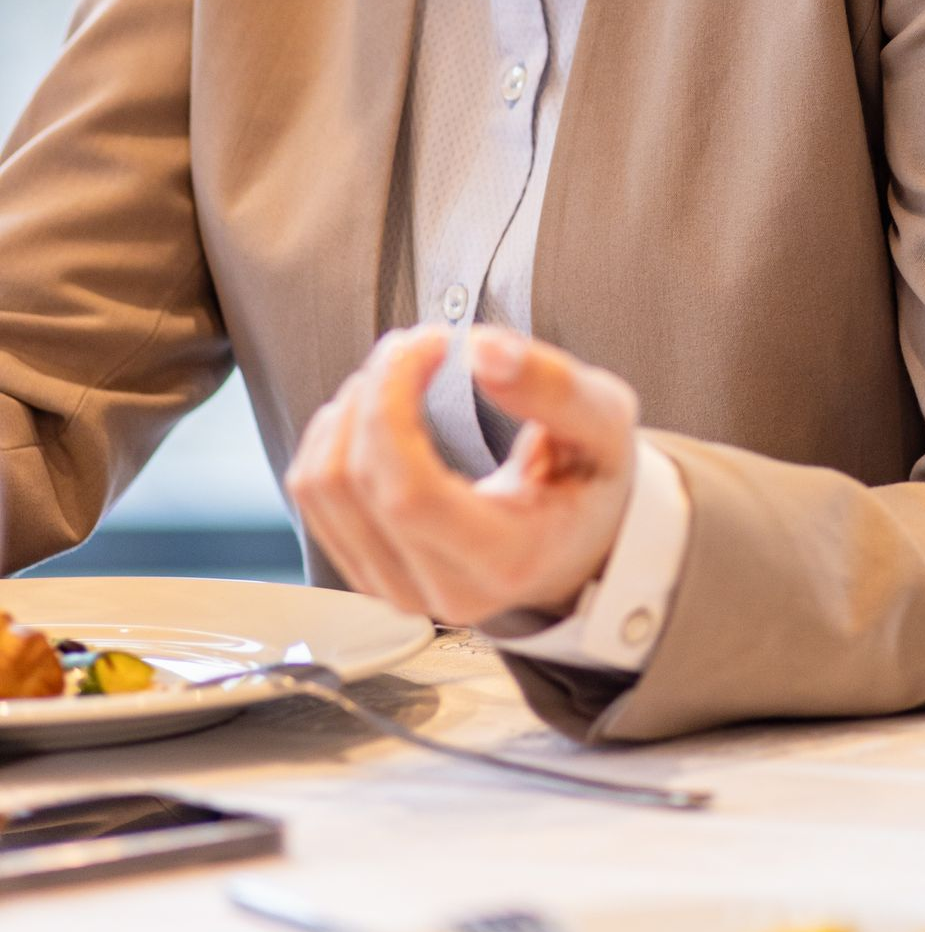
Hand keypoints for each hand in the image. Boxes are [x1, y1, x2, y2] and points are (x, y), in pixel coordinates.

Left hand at [287, 326, 638, 627]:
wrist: (581, 544)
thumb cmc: (591, 481)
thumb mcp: (604, 425)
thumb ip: (554, 388)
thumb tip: (481, 349)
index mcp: (506, 560)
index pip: (409, 494)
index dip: (395, 406)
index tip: (431, 344)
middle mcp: (443, 590)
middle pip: (357, 483)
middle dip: (375, 390)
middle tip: (419, 341)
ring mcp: (398, 588)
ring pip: (322, 488)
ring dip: (348, 409)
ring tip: (398, 371)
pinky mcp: (368, 571)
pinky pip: (314, 497)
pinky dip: (331, 436)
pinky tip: (375, 410)